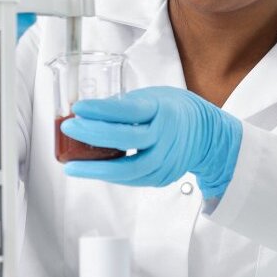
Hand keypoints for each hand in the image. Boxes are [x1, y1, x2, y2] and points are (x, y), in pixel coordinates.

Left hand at [61, 86, 242, 198]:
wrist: (208, 134)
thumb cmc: (175, 110)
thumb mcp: (153, 97)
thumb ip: (125, 106)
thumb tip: (87, 113)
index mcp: (162, 111)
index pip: (128, 110)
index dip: (101, 110)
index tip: (78, 108)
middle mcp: (166, 136)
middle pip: (125, 140)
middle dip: (92, 136)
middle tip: (69, 130)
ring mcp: (166, 160)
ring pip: (127, 170)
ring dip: (96, 168)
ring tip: (72, 164)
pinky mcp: (162, 177)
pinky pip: (132, 179)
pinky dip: (110, 175)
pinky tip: (93, 170)